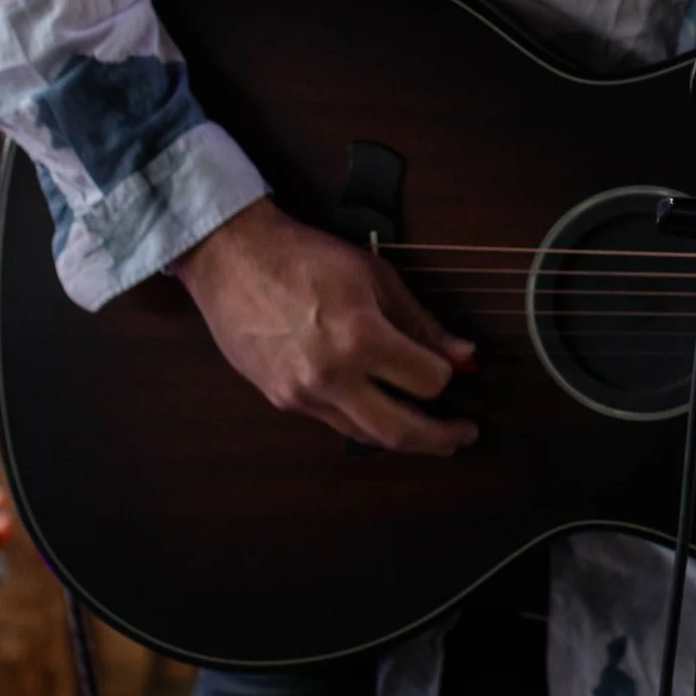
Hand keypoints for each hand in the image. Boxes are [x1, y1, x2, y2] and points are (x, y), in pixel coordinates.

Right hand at [172, 198, 476, 454]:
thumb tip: (463, 355)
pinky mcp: (282, 400)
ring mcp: (303, 394)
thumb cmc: (304, 257)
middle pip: (401, 431)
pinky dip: (363, 422)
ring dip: (402, 438)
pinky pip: (334, 423)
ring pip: (365, 436)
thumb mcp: (374, 276)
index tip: (453, 369)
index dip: (447, 375)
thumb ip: (420, 322)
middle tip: (463, 435)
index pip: (428, 381)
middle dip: (440, 439)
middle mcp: (332, 376)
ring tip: (429, 433)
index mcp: (361, 337)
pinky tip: (379, 411)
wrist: (232, 259)